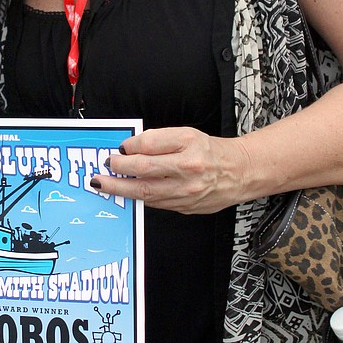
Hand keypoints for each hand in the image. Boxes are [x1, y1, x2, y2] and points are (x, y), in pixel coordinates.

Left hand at [89, 125, 251, 213]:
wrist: (238, 173)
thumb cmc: (210, 152)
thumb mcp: (187, 134)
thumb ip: (158, 140)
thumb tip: (129, 148)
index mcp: (188, 145)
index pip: (149, 144)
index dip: (129, 147)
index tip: (118, 149)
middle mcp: (188, 169)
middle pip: (143, 171)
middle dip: (118, 169)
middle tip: (104, 168)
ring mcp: (187, 192)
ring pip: (146, 192)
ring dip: (121, 189)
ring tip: (104, 184)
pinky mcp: (185, 208)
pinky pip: (155, 203)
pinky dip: (139, 197)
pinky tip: (128, 192)